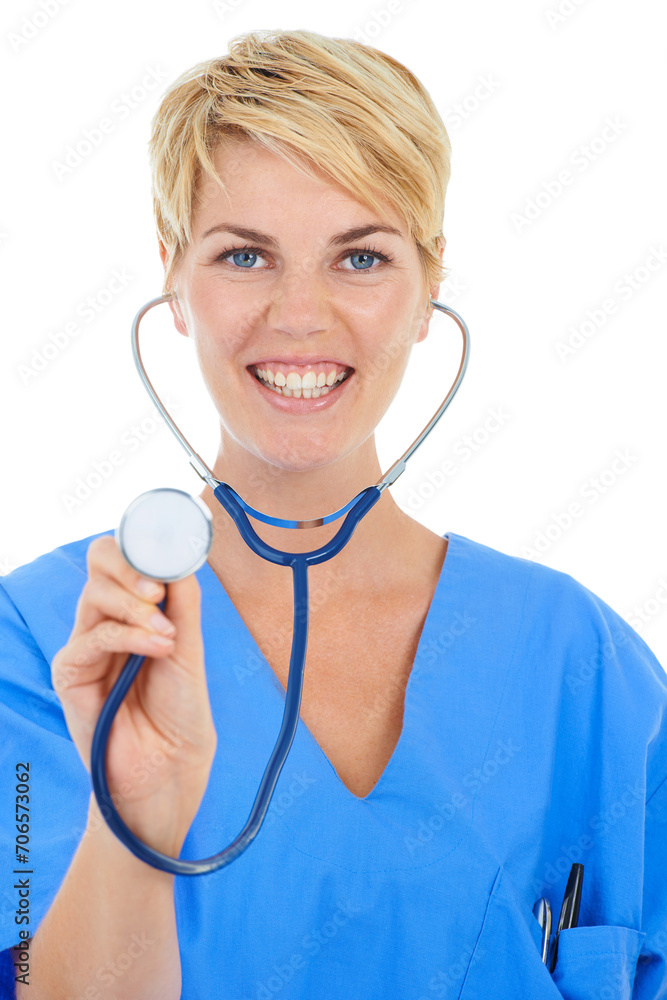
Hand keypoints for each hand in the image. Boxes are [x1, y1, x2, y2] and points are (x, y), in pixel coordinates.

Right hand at [51, 535, 216, 853]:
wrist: (169, 773)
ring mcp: (87, 646)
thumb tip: (182, 560)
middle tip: (159, 588)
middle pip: (101, 561)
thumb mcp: (190, 651)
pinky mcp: (70, 674)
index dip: (144, 545)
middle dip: (131, 563)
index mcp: (136, 612)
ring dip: (135, 606)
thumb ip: (183, 606)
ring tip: (166, 633)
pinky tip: (155, 647)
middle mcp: (108, 622)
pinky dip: (126, 635)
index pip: (126, 557)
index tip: (174, 549)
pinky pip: (91, 636)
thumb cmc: (181, 716)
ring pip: (96, 593)